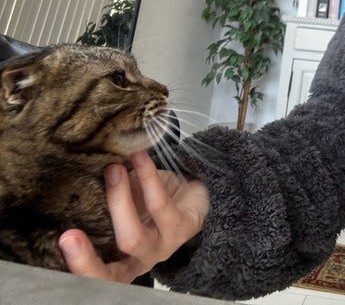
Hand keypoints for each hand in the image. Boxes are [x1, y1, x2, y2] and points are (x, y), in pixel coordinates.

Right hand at [59, 150, 209, 282]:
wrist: (190, 191)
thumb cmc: (148, 201)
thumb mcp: (123, 204)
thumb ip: (103, 200)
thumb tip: (81, 177)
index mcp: (120, 261)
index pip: (98, 278)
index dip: (80, 268)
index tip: (61, 246)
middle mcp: (140, 259)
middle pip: (113, 272)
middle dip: (88, 256)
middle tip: (68, 235)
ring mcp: (163, 246)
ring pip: (135, 238)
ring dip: (119, 202)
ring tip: (113, 171)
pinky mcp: (184, 227)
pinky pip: (160, 206)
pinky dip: (147, 178)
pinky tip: (140, 158)